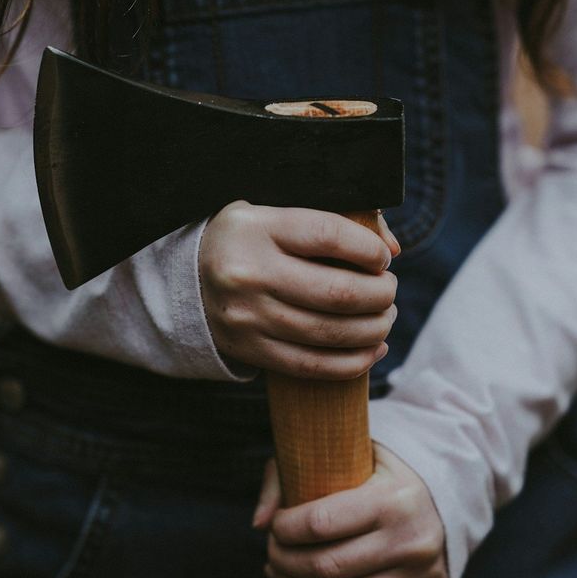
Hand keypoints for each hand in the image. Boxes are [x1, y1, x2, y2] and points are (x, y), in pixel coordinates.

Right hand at [199, 201, 399, 379]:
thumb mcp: (277, 212)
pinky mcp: (250, 350)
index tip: (382, 258)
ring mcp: (247, 316)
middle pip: (336, 292)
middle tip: (389, 291)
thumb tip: (390, 249)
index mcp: (257, 228)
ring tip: (385, 317)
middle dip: (380, 295)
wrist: (186, 280)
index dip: (368, 249)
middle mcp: (248, 273)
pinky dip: (353, 362)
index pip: (328, 236)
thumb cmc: (252, 240)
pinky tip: (373, 349)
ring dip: (373, 329)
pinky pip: (312, 366)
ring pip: (330, 333)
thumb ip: (336, 219)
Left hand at [252, 444, 448, 577]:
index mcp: (392, 498)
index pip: (320, 524)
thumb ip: (291, 475)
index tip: (276, 526)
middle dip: (285, 563)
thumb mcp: (346, 454)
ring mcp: (422, 574)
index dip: (284, 529)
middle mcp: (411, 539)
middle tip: (274, 554)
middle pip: (326, 568)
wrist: (447, 491)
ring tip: (285, 577)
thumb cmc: (381, 473)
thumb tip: (258, 523)